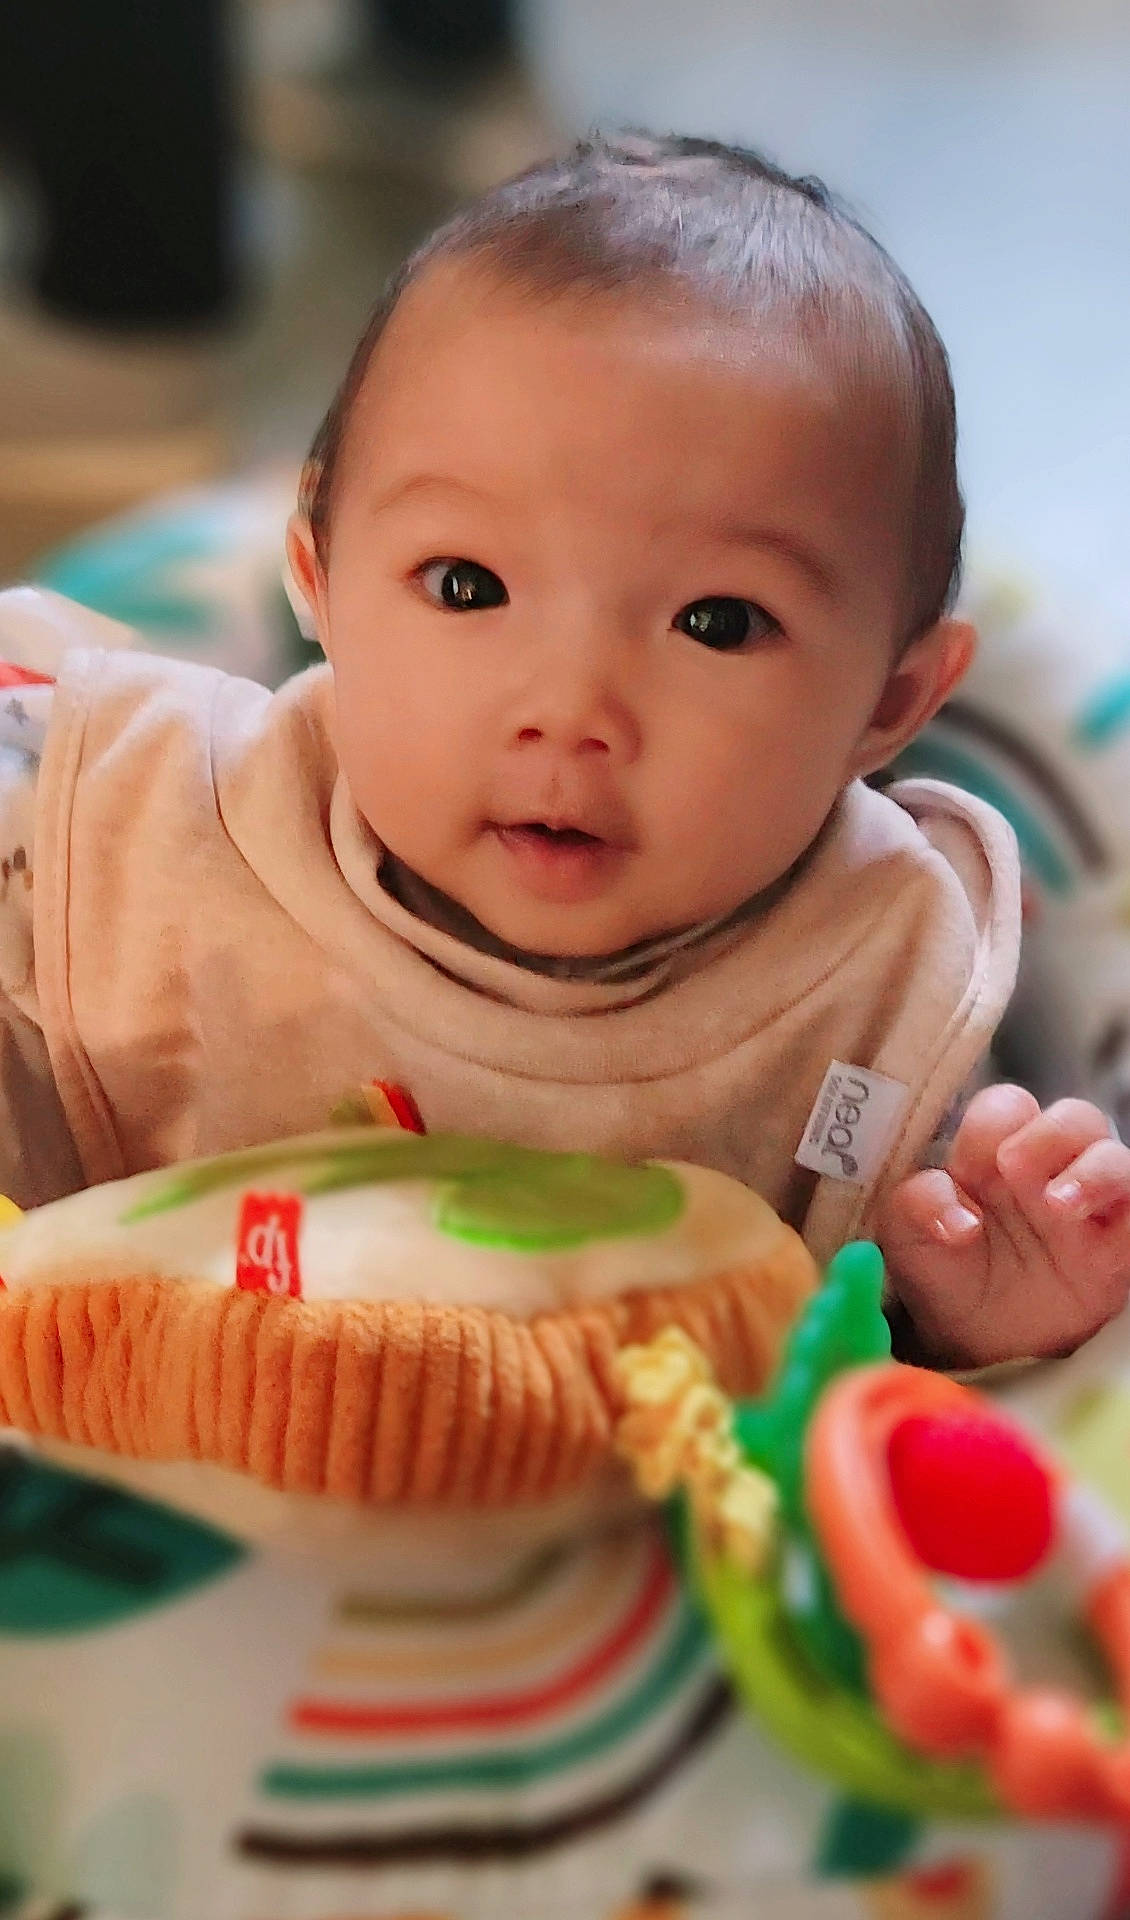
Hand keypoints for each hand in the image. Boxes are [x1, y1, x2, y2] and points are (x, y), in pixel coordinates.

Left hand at [880, 1085, 1129, 1367]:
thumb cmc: (943, 1270)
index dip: (990, 1129)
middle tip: (1015, 1168)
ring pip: (1116, 1158)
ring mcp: (1090, 1206)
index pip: (1008, 1109)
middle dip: (1049, 1134)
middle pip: (1074, 1118)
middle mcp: (1050, 1168)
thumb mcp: (906, 1236)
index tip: (966, 1171)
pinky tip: (1104, 1232)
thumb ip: (916, 1205)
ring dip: (1094, 1172)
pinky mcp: (1117, 1249)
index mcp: (995, 1152)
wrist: (975, 1341)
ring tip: (1059, 1205)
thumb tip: (958, 1219)